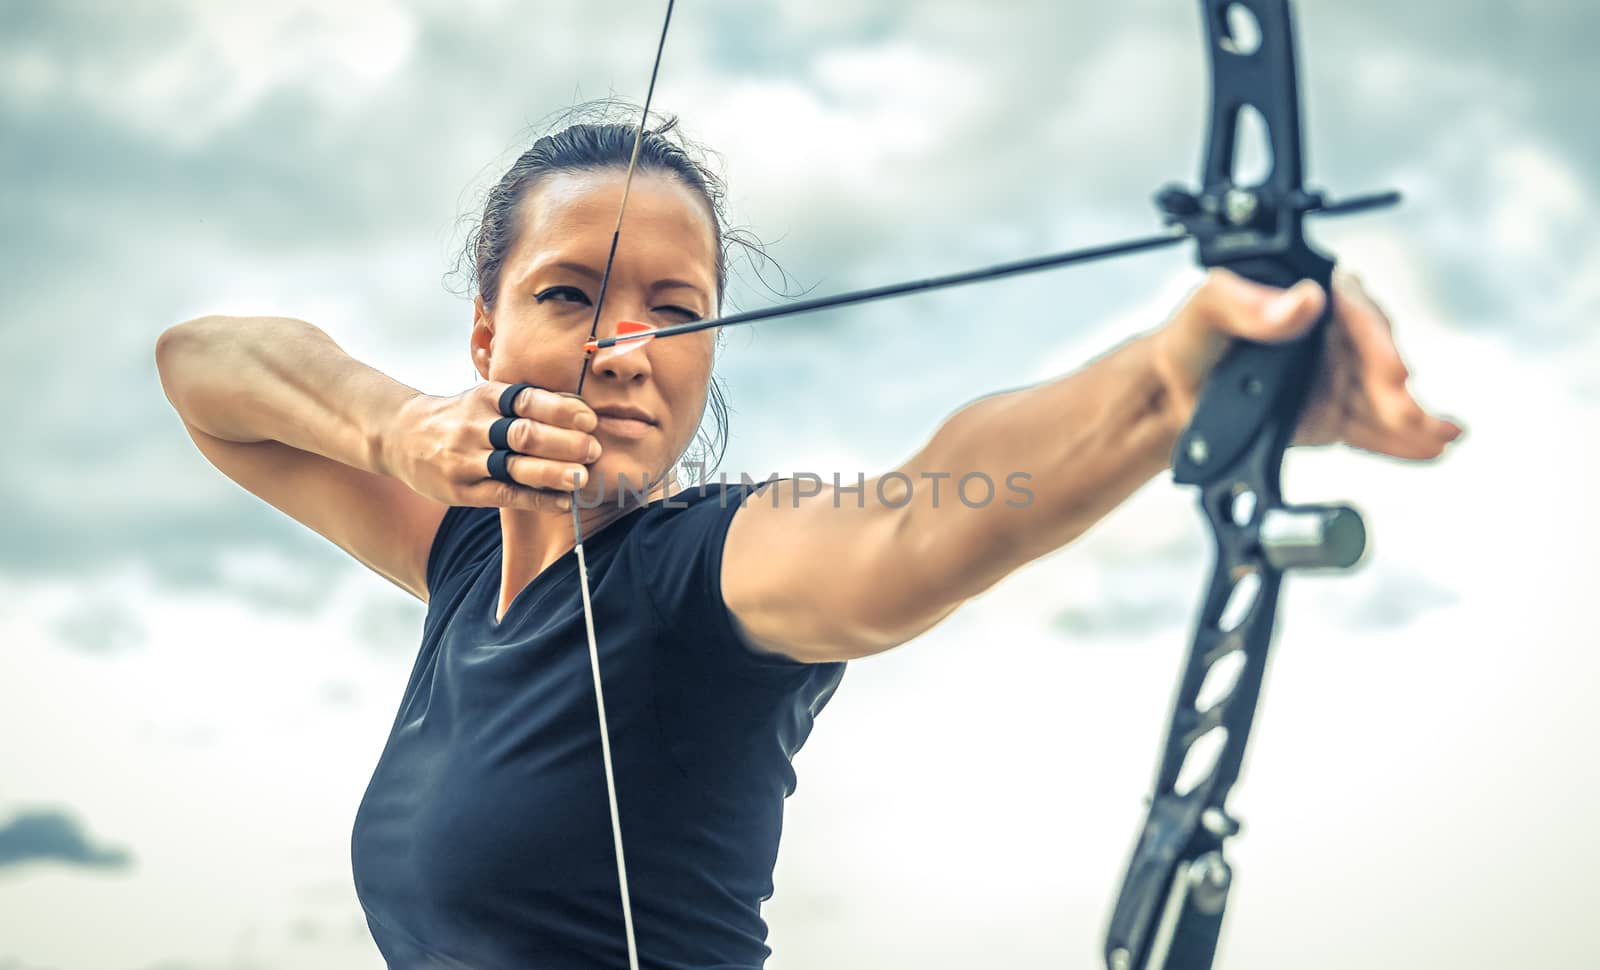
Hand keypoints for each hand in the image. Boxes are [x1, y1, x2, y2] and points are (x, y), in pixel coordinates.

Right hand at [380, 383, 600, 510]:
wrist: (402, 436)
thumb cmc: (463, 416)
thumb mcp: (487, 398)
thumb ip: (528, 402)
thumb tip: (581, 406)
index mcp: (487, 398)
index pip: (528, 400)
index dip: (562, 409)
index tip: (590, 420)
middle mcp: (476, 426)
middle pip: (524, 434)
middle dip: (563, 443)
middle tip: (594, 450)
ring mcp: (466, 459)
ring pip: (514, 467)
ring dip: (553, 473)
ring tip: (582, 478)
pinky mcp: (461, 490)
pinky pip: (504, 495)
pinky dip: (537, 499)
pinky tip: (563, 502)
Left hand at [1151, 267, 1463, 459]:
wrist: (1174, 396)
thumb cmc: (1190, 340)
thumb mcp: (1206, 310)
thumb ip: (1246, 302)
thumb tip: (1303, 301)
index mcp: (1307, 293)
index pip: (1355, 309)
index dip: (1377, 339)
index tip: (1389, 369)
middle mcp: (1331, 331)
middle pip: (1376, 355)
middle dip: (1395, 388)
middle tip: (1404, 413)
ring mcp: (1336, 374)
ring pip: (1382, 395)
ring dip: (1412, 417)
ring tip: (1436, 436)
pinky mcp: (1334, 412)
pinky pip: (1371, 426)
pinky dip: (1400, 440)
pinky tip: (1431, 447)